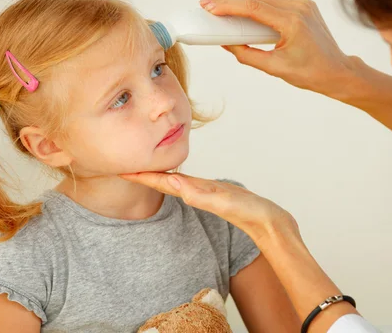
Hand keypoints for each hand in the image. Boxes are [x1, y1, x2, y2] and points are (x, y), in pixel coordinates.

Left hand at [120, 172, 298, 247]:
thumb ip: (200, 194)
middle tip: (123, 166)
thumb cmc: (249, 213)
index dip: (141, 176)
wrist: (271, 225)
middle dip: (143, 174)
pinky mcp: (217, 191)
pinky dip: (178, 176)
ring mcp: (206, 192)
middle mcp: (197, 192)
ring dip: (157, 175)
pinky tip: (176, 175)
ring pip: (175, 181)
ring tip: (142, 168)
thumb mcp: (223, 201)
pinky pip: (190, 182)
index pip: (162, 183)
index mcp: (194, 193)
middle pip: (163, 181)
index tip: (120, 170)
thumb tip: (174, 184)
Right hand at [199, 0, 362, 99]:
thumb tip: (226, 43)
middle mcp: (299, 8)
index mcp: (293, 23)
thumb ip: (247, 54)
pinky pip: (274, 1)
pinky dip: (255, 4)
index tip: (210, 8)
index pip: (254, 7)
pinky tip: (240, 9)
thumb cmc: (310, 74)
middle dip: (229, 0)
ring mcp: (303, 5)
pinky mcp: (303, 6)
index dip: (228, 5)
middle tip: (207, 4)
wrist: (337, 72)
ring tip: (219, 7)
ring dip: (241, 0)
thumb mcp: (274, 68)